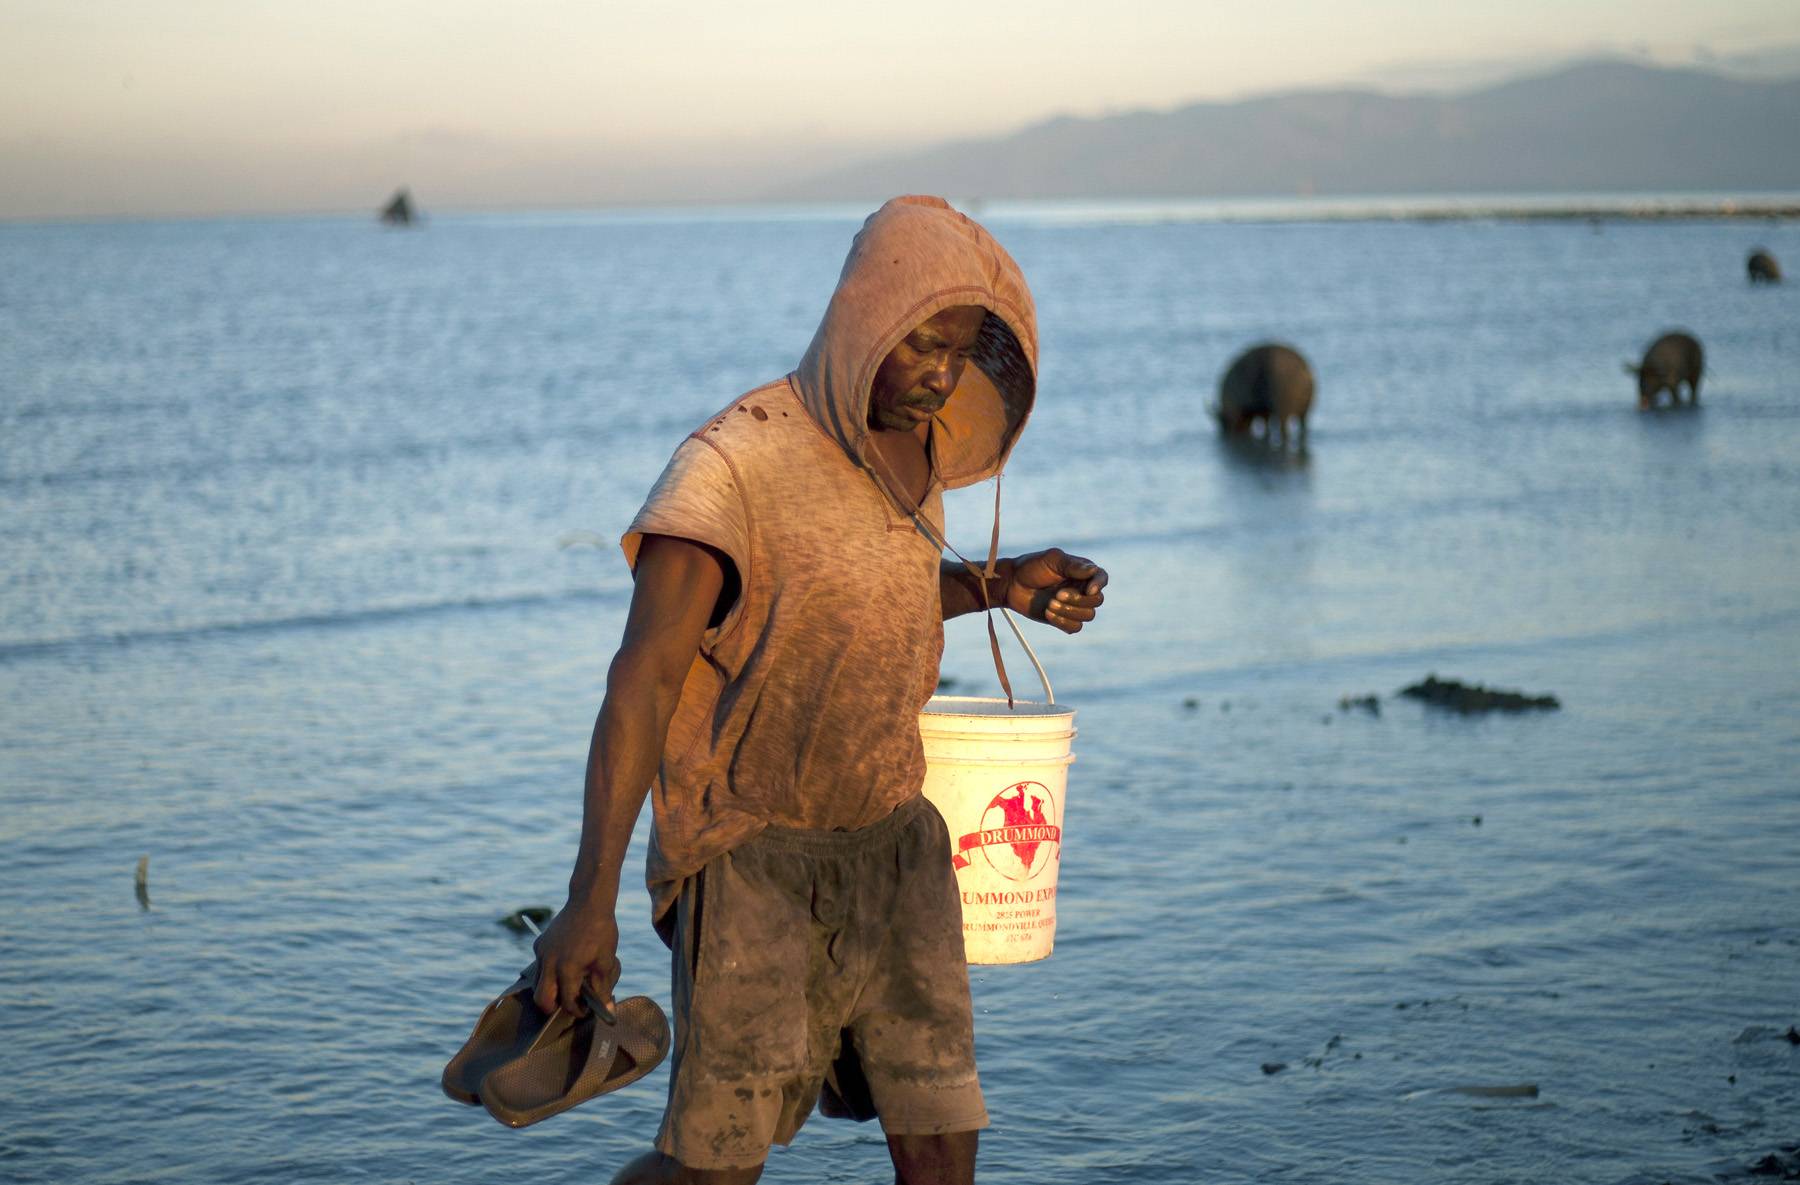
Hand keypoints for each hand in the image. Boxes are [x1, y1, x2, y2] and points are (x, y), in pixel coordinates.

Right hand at [531, 899, 619, 1017]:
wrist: (589, 901)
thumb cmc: (601, 931)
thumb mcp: (607, 961)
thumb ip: (603, 988)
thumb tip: (608, 1011)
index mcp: (567, 969)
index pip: (566, 1002)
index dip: (577, 1011)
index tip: (585, 1011)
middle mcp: (548, 962)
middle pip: (541, 999)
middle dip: (553, 1008)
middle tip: (569, 1005)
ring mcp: (541, 952)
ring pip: (537, 983)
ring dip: (550, 990)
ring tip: (568, 986)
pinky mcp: (539, 944)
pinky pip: (539, 966)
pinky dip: (548, 973)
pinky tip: (565, 965)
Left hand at [1004, 549, 1107, 633]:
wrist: (1011, 584)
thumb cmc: (1030, 567)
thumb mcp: (1051, 560)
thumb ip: (1072, 565)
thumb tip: (1093, 571)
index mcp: (1082, 571)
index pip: (1102, 577)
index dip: (1099, 585)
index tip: (1089, 590)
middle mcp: (1081, 588)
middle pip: (1097, 601)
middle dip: (1078, 600)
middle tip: (1057, 594)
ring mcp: (1074, 605)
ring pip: (1088, 616)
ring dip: (1069, 612)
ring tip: (1049, 604)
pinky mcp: (1064, 620)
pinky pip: (1075, 627)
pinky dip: (1063, 622)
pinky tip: (1048, 613)